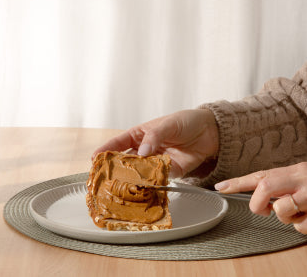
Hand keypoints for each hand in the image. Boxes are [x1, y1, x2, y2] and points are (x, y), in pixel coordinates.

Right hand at [92, 109, 218, 177]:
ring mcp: (157, 161)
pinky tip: (147, 185)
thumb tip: (142, 151)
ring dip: (133, 177)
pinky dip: (152, 182)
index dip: (105, 150)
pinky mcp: (170, 171)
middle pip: (126, 161)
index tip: (94, 158)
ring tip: (124, 183)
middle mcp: (146, 149)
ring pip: (140, 172)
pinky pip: (158, 178)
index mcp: (140, 134)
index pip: (118, 143)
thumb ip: (154, 137)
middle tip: (107, 176)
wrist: (211, 131)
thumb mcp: (168, 124)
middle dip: (116, 168)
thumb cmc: (187, 122)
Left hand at [214, 162, 306, 233]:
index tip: (220, 187)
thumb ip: (289, 184)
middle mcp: (306, 179)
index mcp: (300, 169)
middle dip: (258, 203)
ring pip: (282, 210)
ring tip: (304, 212)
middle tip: (264, 211)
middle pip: (265, 187)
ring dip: (286, 218)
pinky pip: (302, 226)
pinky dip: (305, 227)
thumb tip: (266, 197)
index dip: (238, 181)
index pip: (262, 174)